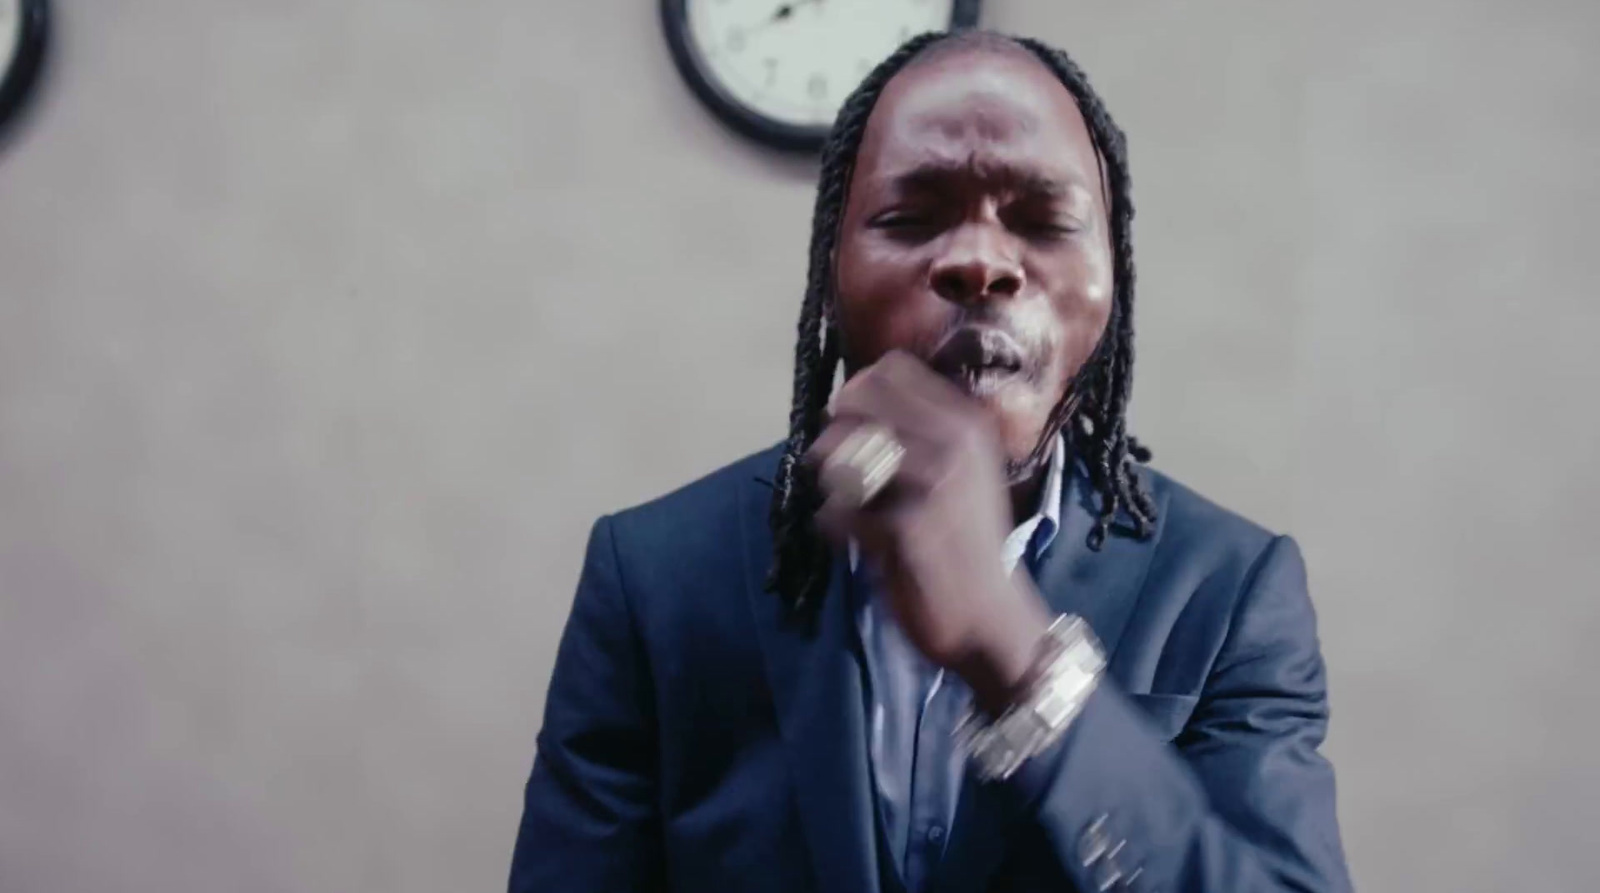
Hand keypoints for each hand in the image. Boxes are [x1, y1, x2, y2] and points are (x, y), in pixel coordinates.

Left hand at [805, 351, 1053, 714]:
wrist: (990, 620)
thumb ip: (916, 435)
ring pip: (841, 448)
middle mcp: (955, 440)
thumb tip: (848, 403)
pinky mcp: (907, 526)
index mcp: (967, 423)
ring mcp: (933, 481)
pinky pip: (836, 509)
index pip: (891, 368)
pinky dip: (834, 525)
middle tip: (842, 471)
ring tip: (848, 506)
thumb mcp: (957, 474)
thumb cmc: (965, 546)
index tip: (857, 428)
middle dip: (836, 431)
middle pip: (857, 397)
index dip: (859, 393)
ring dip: (831, 479)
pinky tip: (856, 542)